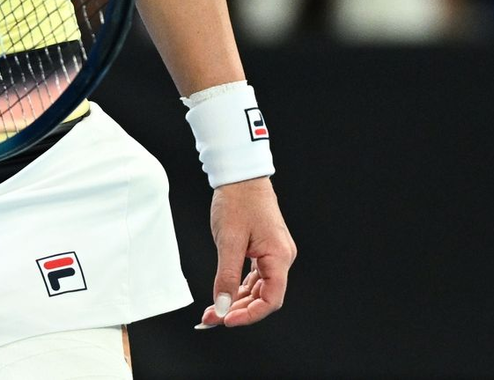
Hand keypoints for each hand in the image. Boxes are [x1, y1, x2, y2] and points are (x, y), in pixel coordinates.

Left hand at [198, 177, 294, 328]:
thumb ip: (226, 276)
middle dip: (238, 310)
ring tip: (214, 309)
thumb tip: (222, 306)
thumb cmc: (237, 200)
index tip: (226, 320)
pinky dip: (239, 286)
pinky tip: (225, 294)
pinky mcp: (265, 248)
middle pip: (264, 297)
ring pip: (258, 288)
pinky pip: (255, 275)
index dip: (249, 315)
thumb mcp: (228, 241)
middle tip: (212, 318)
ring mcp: (274, 253)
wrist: (240, 174)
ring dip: (237, 300)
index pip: (271, 300)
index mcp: (279, 256)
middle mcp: (281, 257)